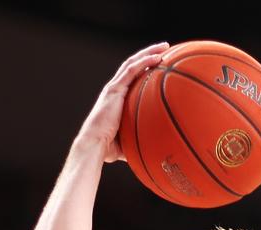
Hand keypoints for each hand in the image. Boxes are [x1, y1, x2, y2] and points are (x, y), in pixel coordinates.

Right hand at [74, 42, 167, 161]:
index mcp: (116, 99)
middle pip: (133, 65)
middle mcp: (114, 90)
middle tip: (165, 49)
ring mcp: (114, 88)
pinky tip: (158, 57)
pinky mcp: (114, 90)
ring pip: (133, 63)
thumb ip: (140, 141)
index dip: (144, 68)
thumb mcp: (128, 142)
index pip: (131, 78)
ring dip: (149, 52)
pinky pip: (132, 71)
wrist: (95, 145)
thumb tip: (155, 152)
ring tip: (164, 47)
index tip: (159, 63)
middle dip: (148, 54)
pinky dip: (145, 62)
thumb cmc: (108, 148)